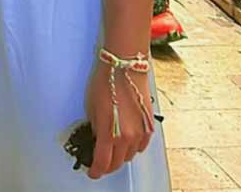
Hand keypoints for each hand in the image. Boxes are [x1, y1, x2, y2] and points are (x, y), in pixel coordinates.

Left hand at [86, 57, 153, 179]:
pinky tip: (125, 142)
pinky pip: (140, 146)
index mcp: (109, 133)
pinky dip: (132, 148)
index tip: (92, 173)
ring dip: (120, 156)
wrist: (125, 69)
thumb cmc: (105, 83)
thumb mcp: (91, 107)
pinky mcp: (149, 127)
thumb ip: (95, 128)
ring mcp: (140, 133)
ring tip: (111, 151)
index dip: (96, 170)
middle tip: (100, 163)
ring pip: (129, 156)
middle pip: (117, 162)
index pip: (102, 162)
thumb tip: (97, 138)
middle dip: (107, 165)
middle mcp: (127, 137)